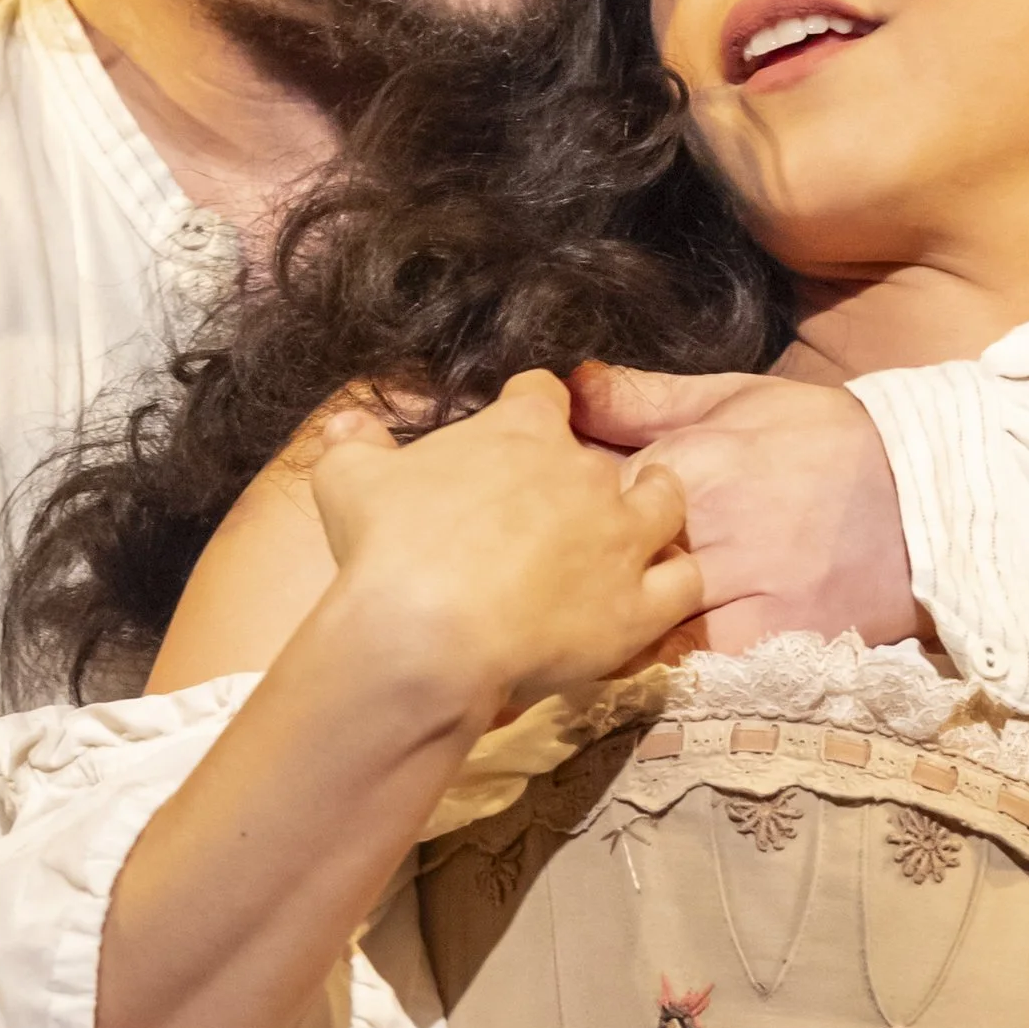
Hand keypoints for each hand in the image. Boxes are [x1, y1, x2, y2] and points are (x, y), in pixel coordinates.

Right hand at [310, 368, 703, 717]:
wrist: (425, 634)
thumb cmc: (387, 548)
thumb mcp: (350, 480)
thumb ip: (355, 444)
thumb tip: (347, 422)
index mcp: (522, 429)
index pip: (543, 393)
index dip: (534, 405)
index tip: (523, 423)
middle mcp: (585, 472)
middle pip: (604, 455)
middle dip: (586, 475)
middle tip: (561, 507)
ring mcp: (619, 537)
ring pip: (666, 505)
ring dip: (655, 509)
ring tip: (637, 526)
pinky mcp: (636, 605)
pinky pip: (681, 584)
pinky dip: (672, 585)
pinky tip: (652, 595)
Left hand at [568, 363, 917, 655]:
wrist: (926, 498)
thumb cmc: (824, 440)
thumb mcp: (737, 397)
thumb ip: (647, 399)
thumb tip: (569, 389)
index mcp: (693, 463)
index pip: (585, 493)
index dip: (552, 510)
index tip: (536, 523)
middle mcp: (710, 528)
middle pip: (603, 564)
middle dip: (568, 575)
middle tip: (543, 584)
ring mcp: (742, 588)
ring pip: (638, 621)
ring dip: (606, 625)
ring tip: (579, 625)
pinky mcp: (771, 639)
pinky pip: (692, 661)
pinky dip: (661, 661)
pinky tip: (642, 655)